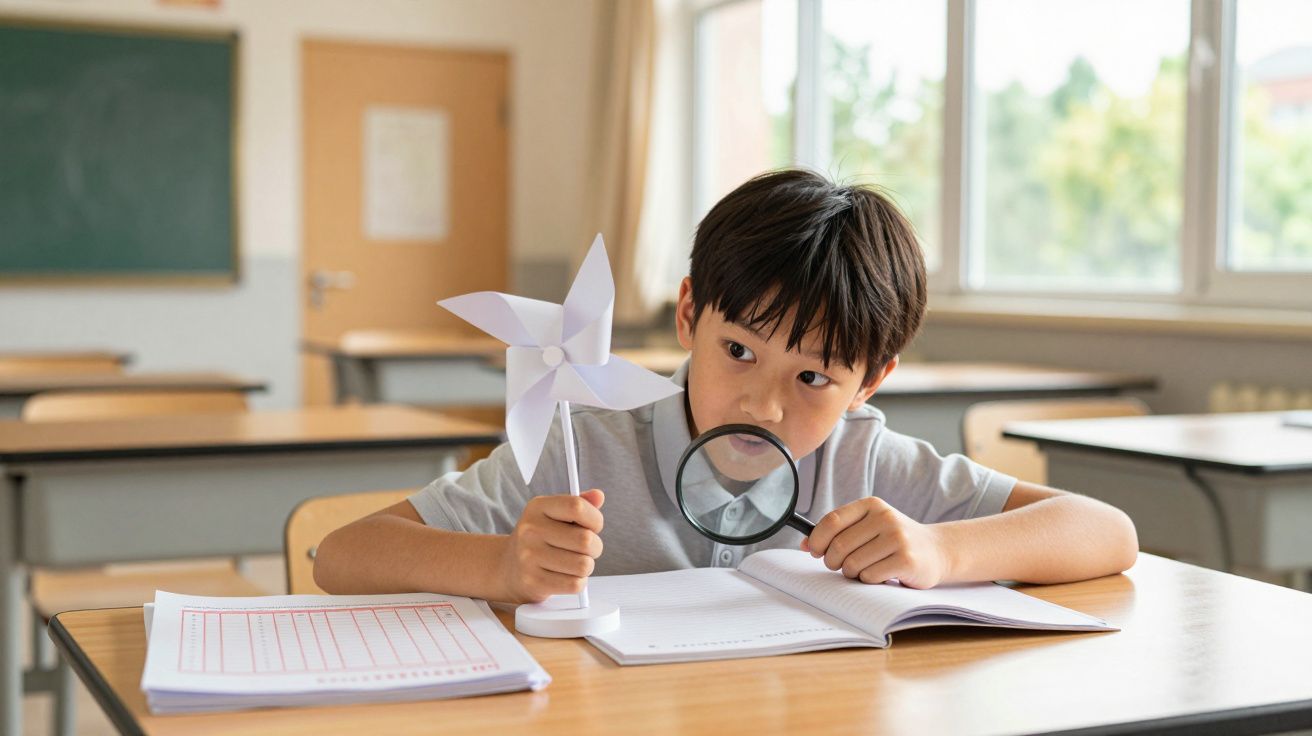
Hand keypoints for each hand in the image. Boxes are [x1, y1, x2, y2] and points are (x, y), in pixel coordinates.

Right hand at [499, 489, 604, 602]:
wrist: (508, 567)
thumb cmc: (540, 538)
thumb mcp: (555, 515)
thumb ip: (579, 504)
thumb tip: (598, 495)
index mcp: (537, 507)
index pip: (577, 507)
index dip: (595, 519)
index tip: (594, 527)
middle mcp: (530, 530)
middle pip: (585, 540)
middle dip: (595, 547)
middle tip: (586, 549)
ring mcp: (529, 557)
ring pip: (583, 565)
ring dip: (586, 566)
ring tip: (575, 562)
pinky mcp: (533, 581)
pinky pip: (574, 584)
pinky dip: (578, 582)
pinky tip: (567, 576)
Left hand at [801, 497, 948, 588]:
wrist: (936, 550)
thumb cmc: (893, 540)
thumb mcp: (869, 526)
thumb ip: (839, 532)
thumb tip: (805, 544)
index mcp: (871, 505)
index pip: (832, 521)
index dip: (817, 539)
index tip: (813, 551)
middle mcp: (885, 518)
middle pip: (839, 546)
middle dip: (833, 562)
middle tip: (841, 566)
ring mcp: (898, 538)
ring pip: (853, 564)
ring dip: (852, 573)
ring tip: (865, 569)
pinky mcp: (907, 560)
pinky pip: (870, 576)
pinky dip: (869, 580)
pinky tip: (880, 574)